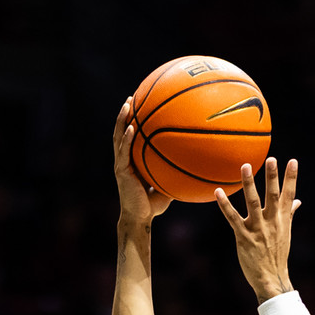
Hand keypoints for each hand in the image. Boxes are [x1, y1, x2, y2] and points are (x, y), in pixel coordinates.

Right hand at [112, 99, 171, 226]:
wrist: (140, 218)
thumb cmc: (153, 204)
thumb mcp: (167, 184)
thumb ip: (175, 172)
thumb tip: (196, 164)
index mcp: (133, 160)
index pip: (131, 136)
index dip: (133, 121)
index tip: (140, 104)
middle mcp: (125, 159)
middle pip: (122, 131)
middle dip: (125, 114)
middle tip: (131, 97)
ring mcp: (121, 164)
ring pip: (118, 137)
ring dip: (121, 120)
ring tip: (127, 104)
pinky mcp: (121, 171)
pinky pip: (123, 152)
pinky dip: (126, 139)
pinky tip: (131, 128)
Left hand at [215, 157, 299, 301]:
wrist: (271, 279)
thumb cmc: (277, 255)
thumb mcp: (286, 233)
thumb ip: (290, 214)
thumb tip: (298, 201)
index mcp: (283, 220)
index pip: (289, 195)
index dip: (291, 178)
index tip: (293, 161)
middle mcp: (272, 222)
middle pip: (273, 196)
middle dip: (272, 177)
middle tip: (272, 159)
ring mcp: (257, 229)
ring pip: (253, 203)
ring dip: (249, 184)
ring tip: (245, 166)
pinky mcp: (243, 237)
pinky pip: (233, 218)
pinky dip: (225, 205)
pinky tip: (218, 192)